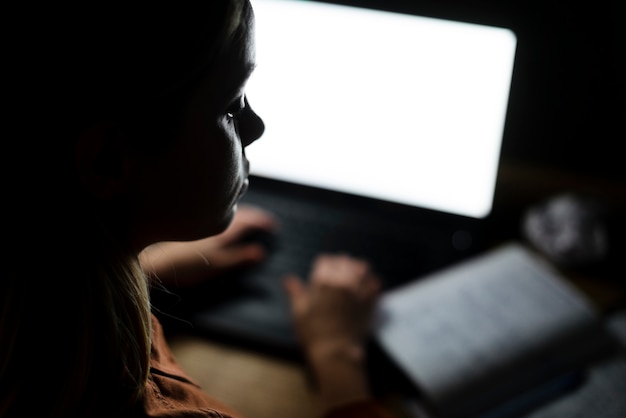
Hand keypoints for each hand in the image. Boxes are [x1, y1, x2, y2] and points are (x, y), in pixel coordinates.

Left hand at [139, 205, 275, 286]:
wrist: (155, 257)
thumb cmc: (186, 263)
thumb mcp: (218, 264)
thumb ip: (239, 257)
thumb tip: (261, 252)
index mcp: (225, 228)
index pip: (250, 220)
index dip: (263, 222)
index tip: (273, 225)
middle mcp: (216, 216)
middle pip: (240, 210)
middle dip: (254, 214)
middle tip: (264, 220)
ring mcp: (203, 214)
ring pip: (227, 206)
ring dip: (240, 209)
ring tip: (246, 216)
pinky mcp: (192, 216)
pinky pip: (216, 207)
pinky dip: (225, 210)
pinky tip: (219, 216)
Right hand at [284, 254, 380, 409]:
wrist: (336, 353)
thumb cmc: (313, 334)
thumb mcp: (298, 312)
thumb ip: (295, 291)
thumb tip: (288, 279)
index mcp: (322, 280)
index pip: (325, 260)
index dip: (323, 266)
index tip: (322, 274)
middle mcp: (342, 280)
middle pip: (344, 260)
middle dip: (340, 266)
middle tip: (337, 277)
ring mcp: (359, 289)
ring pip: (362, 267)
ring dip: (357, 270)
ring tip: (353, 279)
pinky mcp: (371, 300)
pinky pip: (375, 281)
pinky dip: (371, 282)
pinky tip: (365, 289)